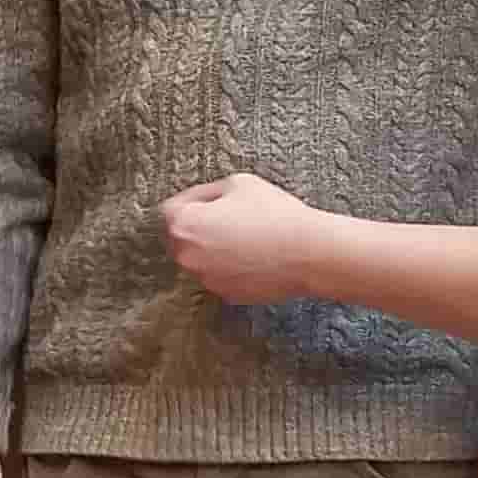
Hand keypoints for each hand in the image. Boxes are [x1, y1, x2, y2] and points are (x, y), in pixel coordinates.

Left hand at [161, 174, 322, 305]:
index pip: (170, 210)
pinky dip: (228, 267)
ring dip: (212, 249)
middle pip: (179, 238)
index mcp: (184, 225)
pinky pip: (218, 275)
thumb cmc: (275, 214)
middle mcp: (187, 256)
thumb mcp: (238, 183)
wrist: (307, 252)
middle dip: (196, 227)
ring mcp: (205, 279)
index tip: (208, 200)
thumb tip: (199, 201)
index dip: (190, 201)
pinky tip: (251, 255)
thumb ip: (207, 192)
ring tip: (244, 237)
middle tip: (226, 218)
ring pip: (199, 259)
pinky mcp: (225, 294)